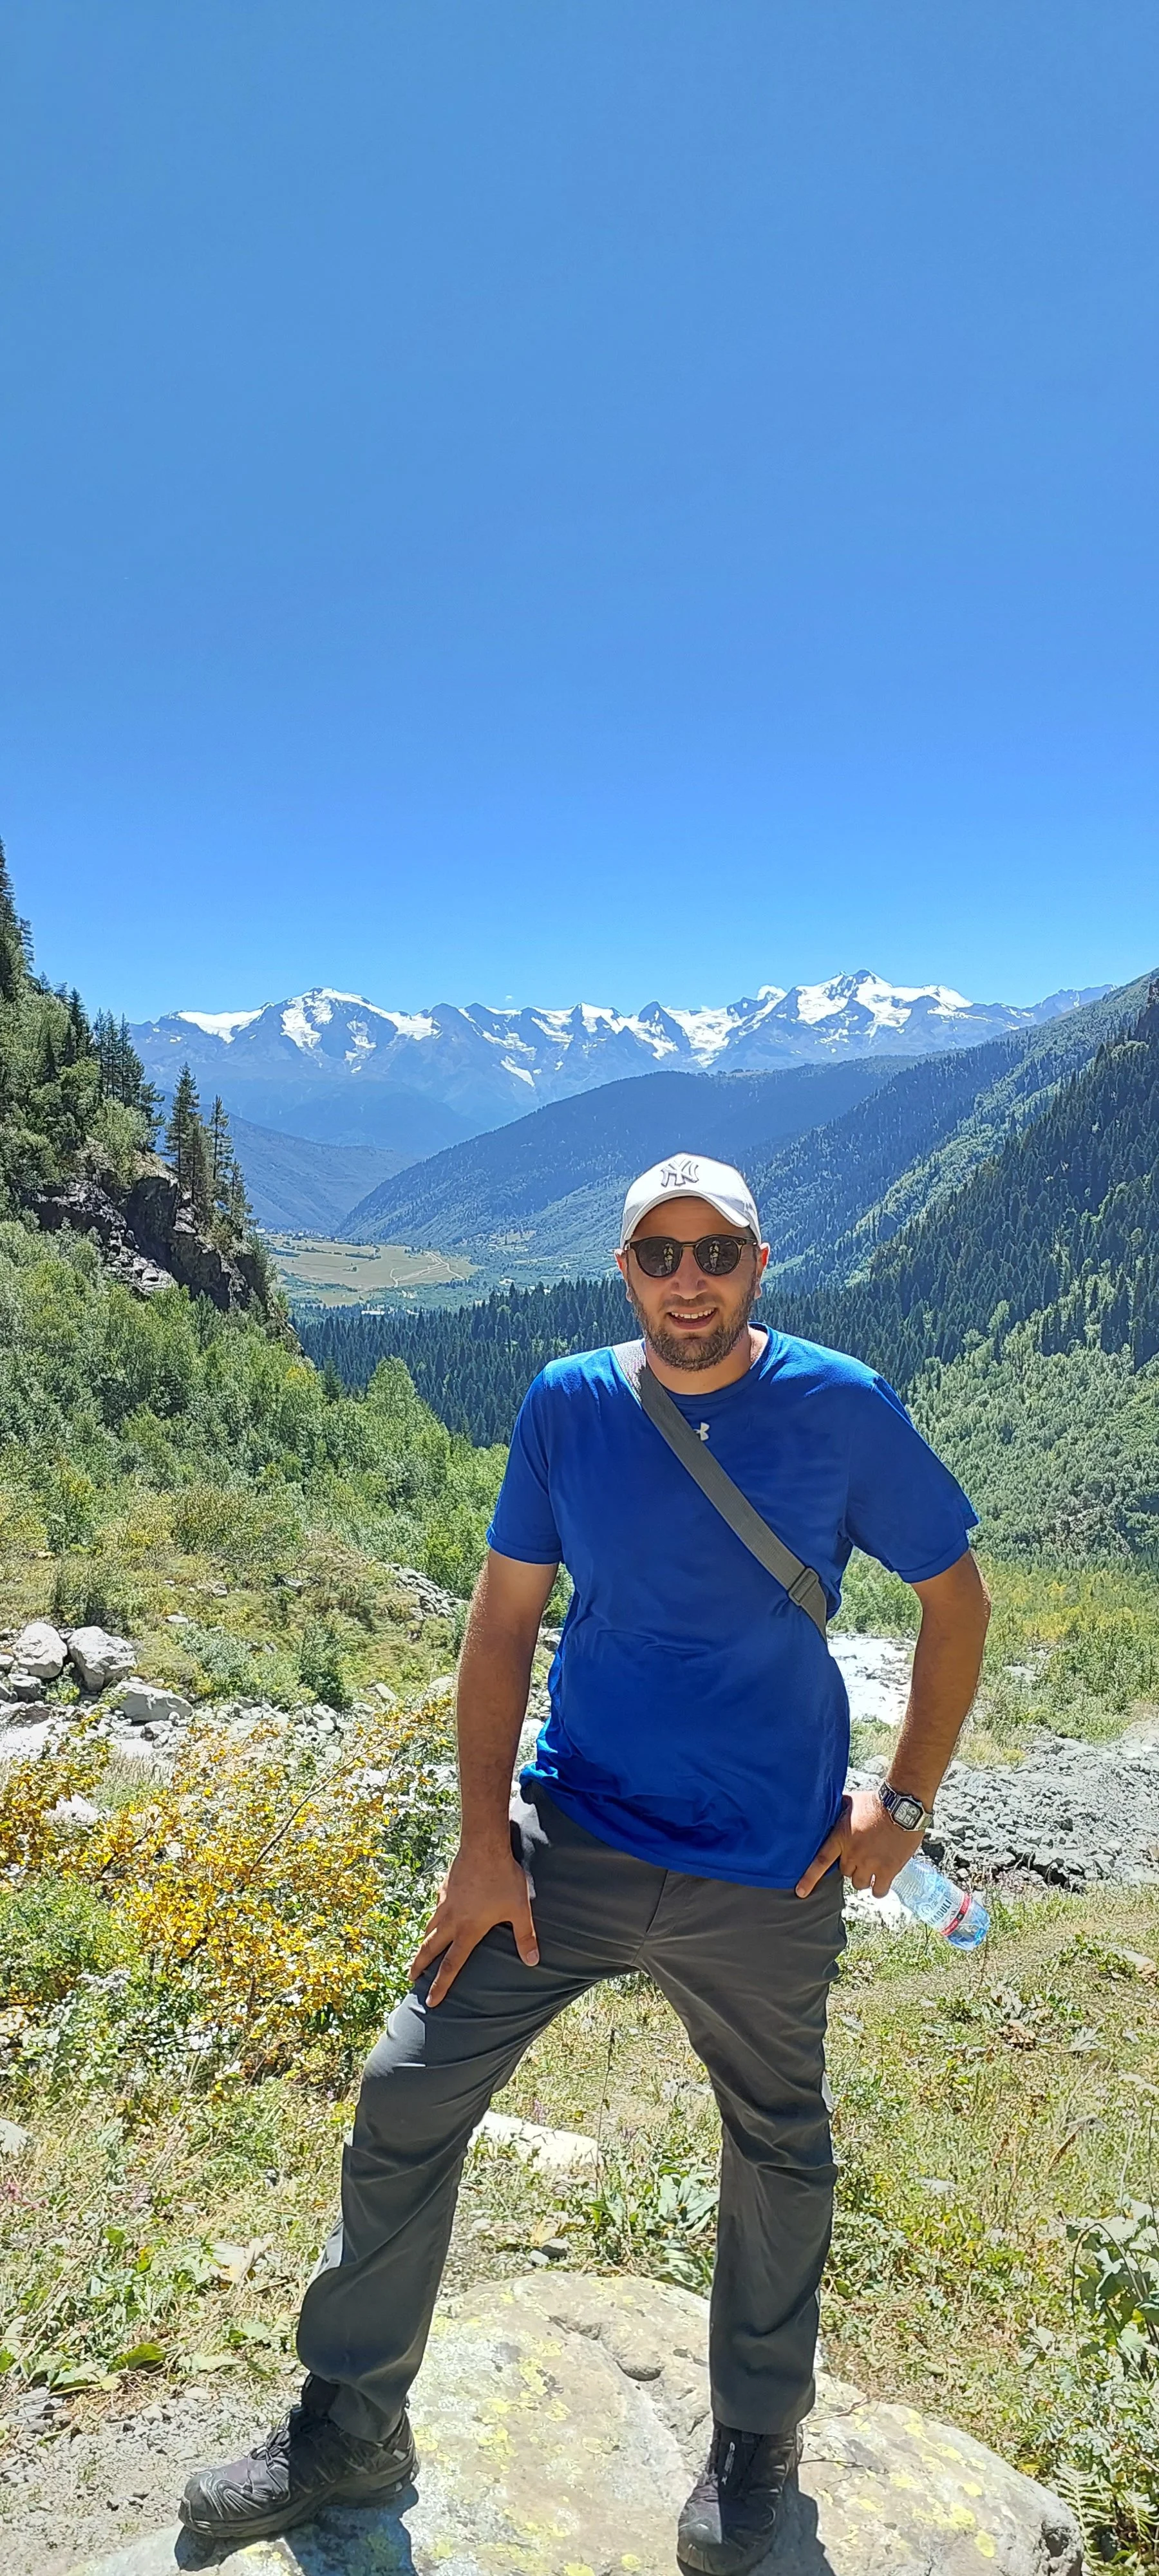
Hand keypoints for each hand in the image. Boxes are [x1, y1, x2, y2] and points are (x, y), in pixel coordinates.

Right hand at [409, 1840, 538, 2005]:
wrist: (484, 1846)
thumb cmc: (503, 1879)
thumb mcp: (520, 1910)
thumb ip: (525, 1937)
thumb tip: (533, 1961)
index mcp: (468, 1930)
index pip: (451, 1965)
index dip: (440, 1985)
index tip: (431, 2001)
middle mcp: (451, 1920)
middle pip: (430, 1949)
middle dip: (419, 1966)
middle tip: (411, 1979)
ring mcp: (445, 1903)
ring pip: (429, 1928)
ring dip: (424, 1943)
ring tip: (421, 1952)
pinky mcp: (444, 1888)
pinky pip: (436, 1909)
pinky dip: (434, 1919)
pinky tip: (439, 1916)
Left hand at [796, 1788, 924, 1898]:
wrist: (903, 1806)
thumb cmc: (878, 1802)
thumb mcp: (852, 1802)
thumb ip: (839, 1809)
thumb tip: (828, 1804)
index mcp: (841, 1838)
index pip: (821, 1861)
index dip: (809, 1879)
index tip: (800, 1892)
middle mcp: (853, 1854)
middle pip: (845, 1872)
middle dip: (851, 1866)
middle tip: (860, 1856)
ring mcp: (870, 1864)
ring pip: (860, 1884)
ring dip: (864, 1877)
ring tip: (871, 1866)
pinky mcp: (888, 1870)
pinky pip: (878, 1890)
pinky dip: (878, 1889)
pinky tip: (881, 1882)